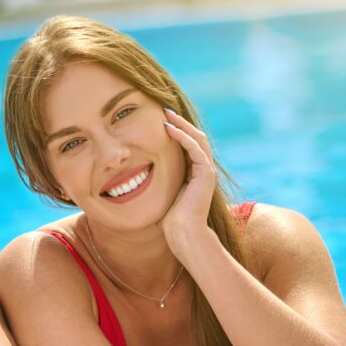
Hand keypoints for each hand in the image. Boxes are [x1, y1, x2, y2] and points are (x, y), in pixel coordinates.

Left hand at [159, 108, 217, 255]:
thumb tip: (138, 178)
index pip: (188, 146)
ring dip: (181, 125)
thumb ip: (160, 183)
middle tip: (164, 111)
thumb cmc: (170, 221)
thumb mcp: (163, 195)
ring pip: (197, 139)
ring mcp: (207, 171)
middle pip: (195, 138)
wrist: (184, 233)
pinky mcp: (206, 173)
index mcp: (195, 175)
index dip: (177, 132)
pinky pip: (194, 148)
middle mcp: (204, 171)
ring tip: (166, 114)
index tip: (160, 122)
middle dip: (180, 123)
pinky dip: (182, 136)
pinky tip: (168, 129)